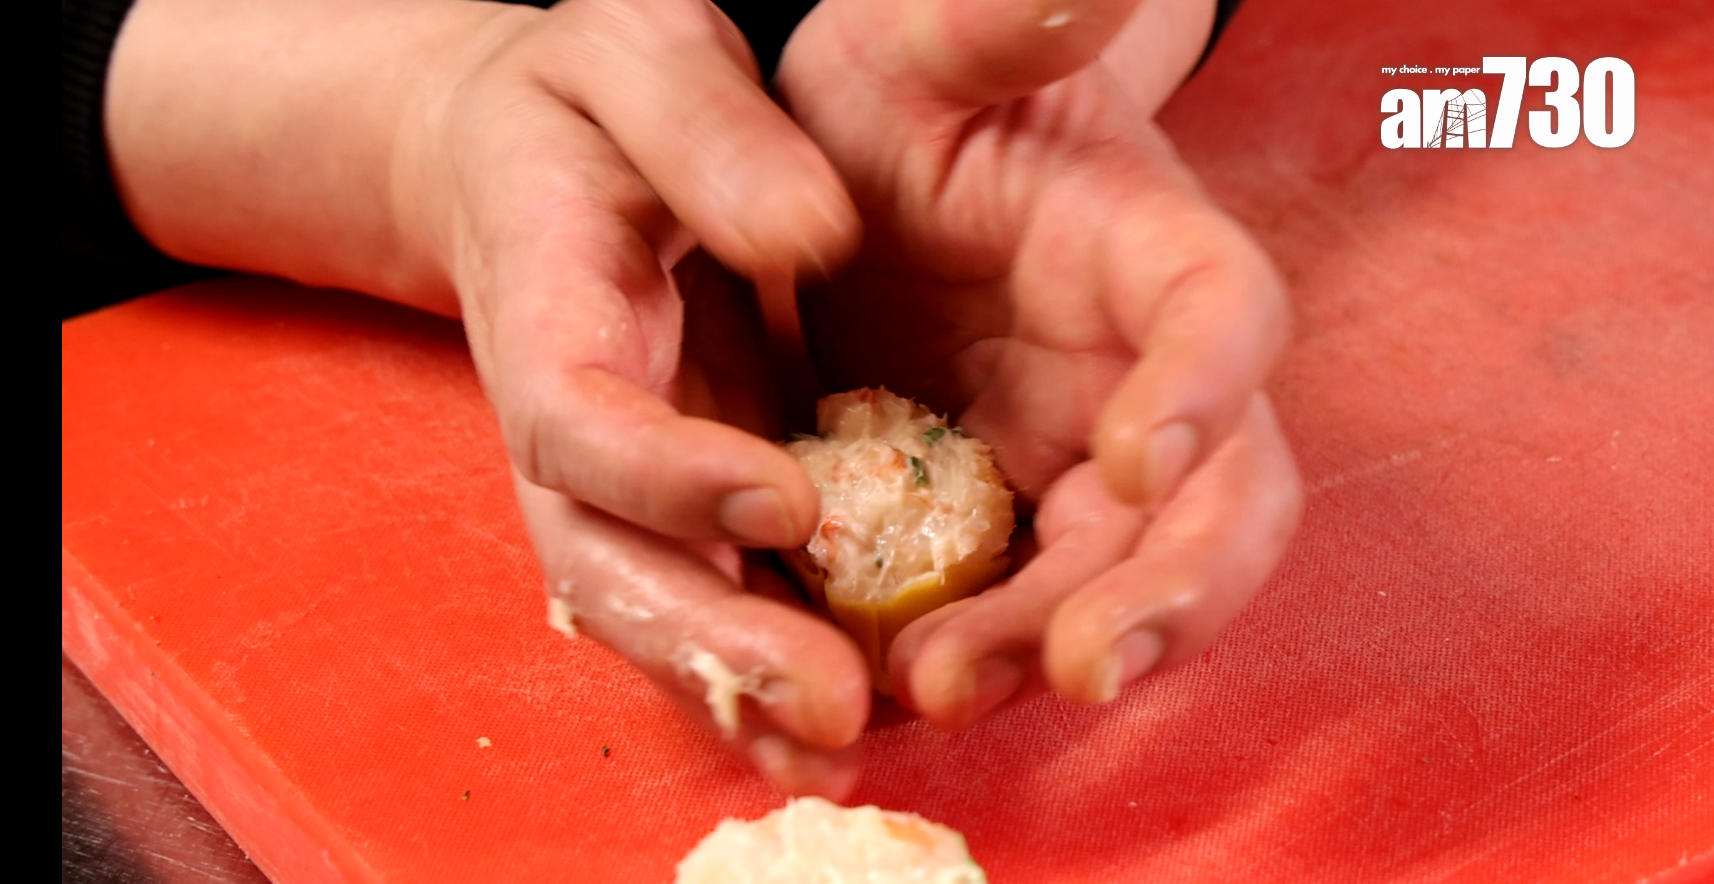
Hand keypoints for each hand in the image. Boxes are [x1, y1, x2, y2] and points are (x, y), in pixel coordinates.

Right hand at [403, 0, 880, 795]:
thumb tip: (814, 236)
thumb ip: (711, 136)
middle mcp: (571, 421)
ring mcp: (619, 476)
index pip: (578, 420)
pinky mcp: (675, 496)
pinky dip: (767, 654)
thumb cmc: (592, 97)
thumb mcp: (643, 57)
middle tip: (828, 702)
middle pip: (608, 561)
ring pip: (655, 603)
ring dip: (742, 681)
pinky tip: (858, 702)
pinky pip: (710, 588)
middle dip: (712, 640)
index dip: (667, 475)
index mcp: (547, 309)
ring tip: (848, 733)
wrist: (536, 159)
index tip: (787, 499)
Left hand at [773, 0, 1303, 727]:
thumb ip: (997, 23)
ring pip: (1118, 578)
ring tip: (942, 689)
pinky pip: (1017, 603)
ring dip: (1051, 646)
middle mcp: (1145, 373)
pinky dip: (975, 651)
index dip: (1206, 388)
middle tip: (1077, 665)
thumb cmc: (907, 95)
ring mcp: (1081, 457)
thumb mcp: (921, 49)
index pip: (1225, 314)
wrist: (863, 173)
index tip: (1139, 455)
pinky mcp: (1009, 514)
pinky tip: (892, 683)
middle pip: (1216, 500)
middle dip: (1165, 590)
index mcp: (1151, 247)